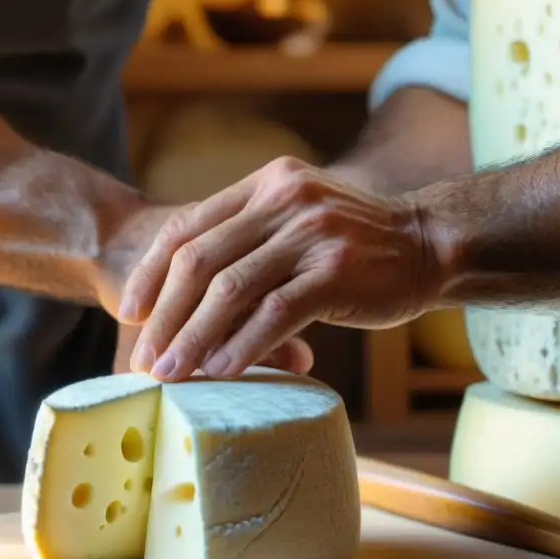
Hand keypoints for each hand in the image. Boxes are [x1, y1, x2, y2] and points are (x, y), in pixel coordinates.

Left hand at [118, 157, 432, 381]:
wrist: (430, 243)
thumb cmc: (355, 246)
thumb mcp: (297, 224)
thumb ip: (249, 245)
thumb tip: (189, 305)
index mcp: (265, 184)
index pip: (188, 225)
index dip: (152, 272)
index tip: (130, 313)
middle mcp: (283, 200)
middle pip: (200, 260)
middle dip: (164, 315)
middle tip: (145, 359)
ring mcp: (310, 234)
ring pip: (231, 290)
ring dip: (194, 338)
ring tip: (171, 374)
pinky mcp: (336, 272)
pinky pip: (275, 313)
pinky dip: (244, 345)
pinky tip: (222, 371)